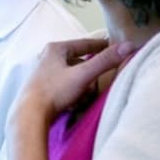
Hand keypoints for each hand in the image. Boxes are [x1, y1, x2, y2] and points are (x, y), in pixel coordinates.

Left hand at [10, 38, 134, 130]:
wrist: (30, 116)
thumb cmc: (54, 92)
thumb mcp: (83, 75)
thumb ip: (105, 61)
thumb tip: (129, 46)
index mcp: (56, 49)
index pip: (85, 44)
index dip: (101, 45)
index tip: (114, 46)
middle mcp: (47, 58)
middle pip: (79, 61)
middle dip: (90, 73)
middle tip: (98, 82)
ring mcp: (44, 73)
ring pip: (73, 75)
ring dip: (82, 85)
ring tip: (84, 96)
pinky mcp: (42, 88)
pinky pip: (65, 87)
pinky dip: (73, 93)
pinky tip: (74, 103)